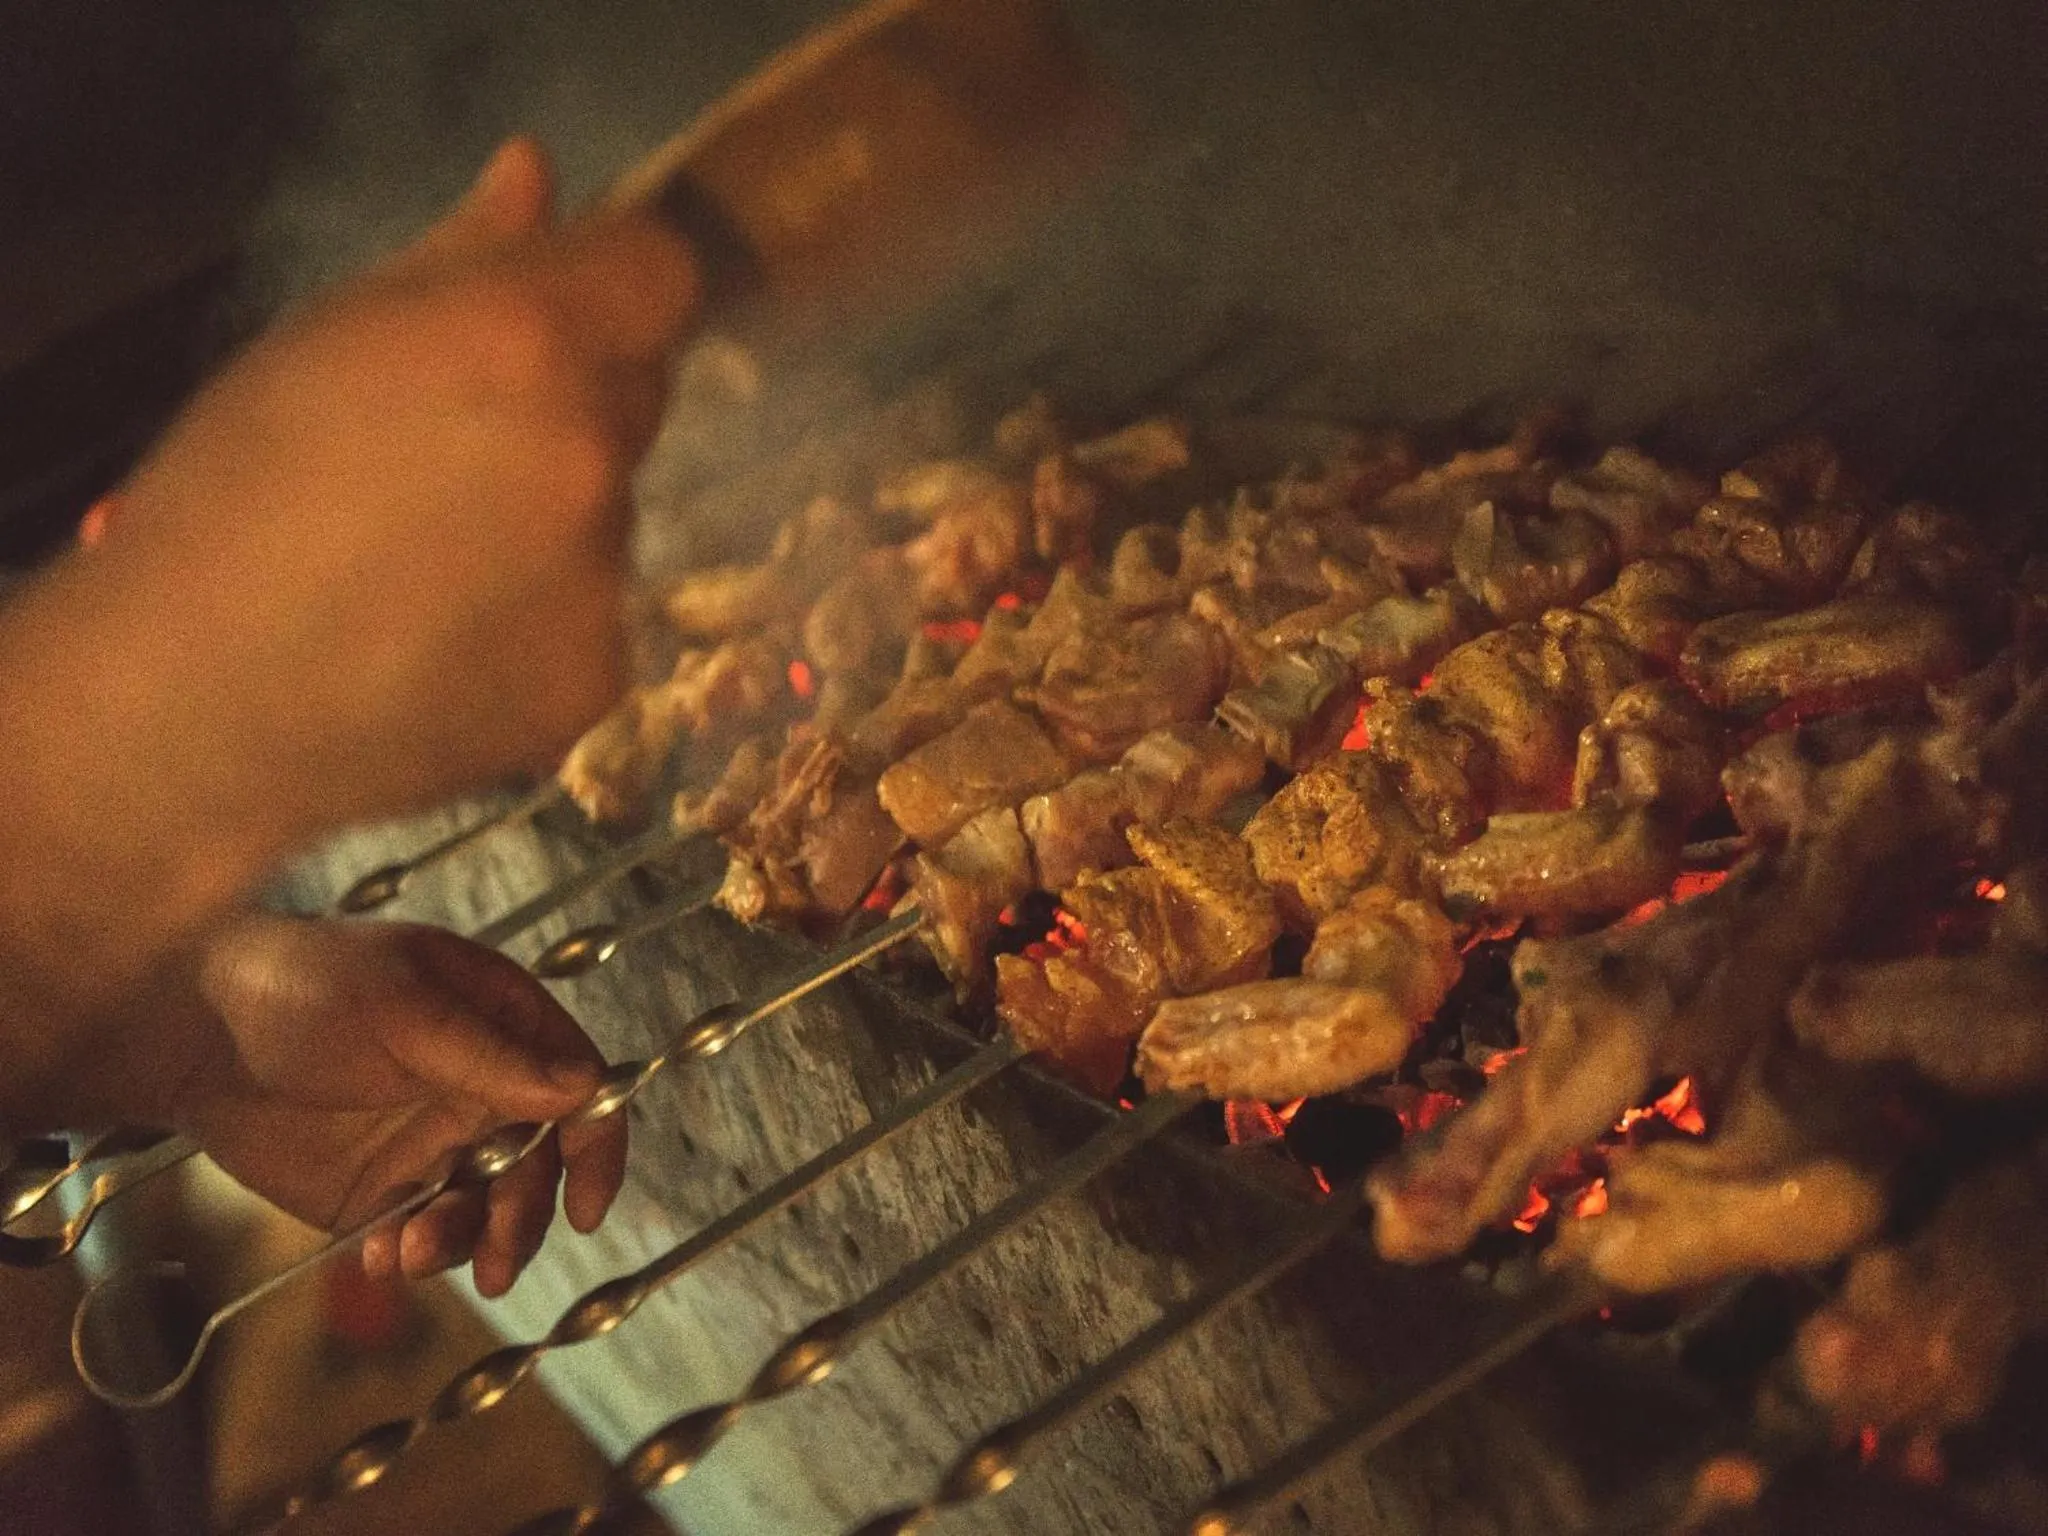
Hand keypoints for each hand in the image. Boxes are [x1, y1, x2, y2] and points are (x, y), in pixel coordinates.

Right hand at [69, 137, 697, 850]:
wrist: (193, 707)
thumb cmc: (228, 497)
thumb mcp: (327, 340)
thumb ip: (460, 255)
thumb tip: (539, 177)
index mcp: (525, 342)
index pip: (662, 275)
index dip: (617, 286)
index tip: (564, 311)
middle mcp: (592, 453)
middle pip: (637, 395)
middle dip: (570, 403)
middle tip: (447, 455)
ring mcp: (606, 575)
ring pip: (610, 512)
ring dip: (550, 519)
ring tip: (421, 567)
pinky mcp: (601, 676)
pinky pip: (593, 616)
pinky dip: (539, 620)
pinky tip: (441, 640)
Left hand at [170, 914, 626, 1297]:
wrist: (188, 1032)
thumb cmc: (300, 986)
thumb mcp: (404, 1007)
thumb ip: (491, 1054)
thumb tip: (584, 1086)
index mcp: (500, 1025)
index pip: (579, 1087)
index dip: (596, 1146)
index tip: (587, 1209)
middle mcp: (479, 1087)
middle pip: (538, 1165)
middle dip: (520, 1217)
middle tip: (496, 1261)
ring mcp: (431, 1141)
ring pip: (484, 1209)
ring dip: (464, 1242)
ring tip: (412, 1257)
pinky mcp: (381, 1190)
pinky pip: (420, 1233)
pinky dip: (410, 1254)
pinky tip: (380, 1257)